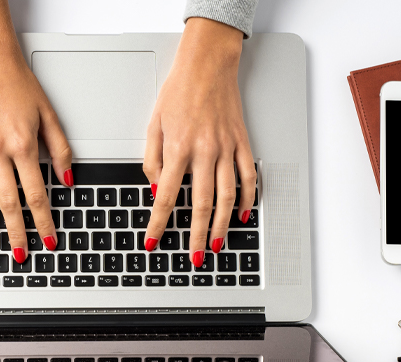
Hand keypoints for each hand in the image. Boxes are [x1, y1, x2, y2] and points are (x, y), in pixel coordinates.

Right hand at [0, 0, 72, 262]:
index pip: (37, 195)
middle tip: (20, 254)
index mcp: (23, 146)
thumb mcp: (49, 114)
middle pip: (8, 203)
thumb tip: (67, 179)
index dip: (44, 222)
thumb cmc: (17, 82)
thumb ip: (59, 149)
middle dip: (16, 233)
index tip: (49, 239)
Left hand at [142, 17, 255, 265]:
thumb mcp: (153, 124)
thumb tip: (158, 191)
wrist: (207, 64)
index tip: (153, 241)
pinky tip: (242, 215)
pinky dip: (247, 199)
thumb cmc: (178, 91)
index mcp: (179, 148)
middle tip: (194, 257)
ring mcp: (227, 148)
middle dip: (196, 236)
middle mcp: (205, 151)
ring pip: (227, 196)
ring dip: (222, 225)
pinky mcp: (242, 143)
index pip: (166, 197)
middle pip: (201, 204)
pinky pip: (248, 177)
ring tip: (217, 244)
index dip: (158, 223)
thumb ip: (153, 161)